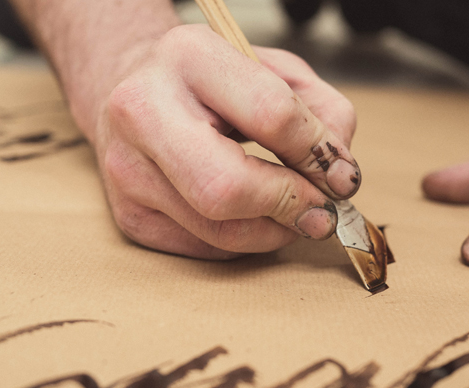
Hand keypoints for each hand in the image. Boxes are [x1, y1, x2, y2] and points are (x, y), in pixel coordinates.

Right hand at [86, 25, 360, 258]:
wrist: (129, 87)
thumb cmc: (210, 82)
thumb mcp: (274, 70)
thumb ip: (323, 111)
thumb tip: (339, 175)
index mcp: (190, 57)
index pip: (272, 115)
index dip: (318, 154)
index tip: (341, 175)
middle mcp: (143, 111)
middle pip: (228, 187)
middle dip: (289, 206)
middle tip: (320, 211)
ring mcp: (127, 169)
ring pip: (217, 232)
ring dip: (273, 233)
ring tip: (294, 215)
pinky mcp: (128, 214)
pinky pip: (203, 249)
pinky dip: (242, 243)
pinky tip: (251, 218)